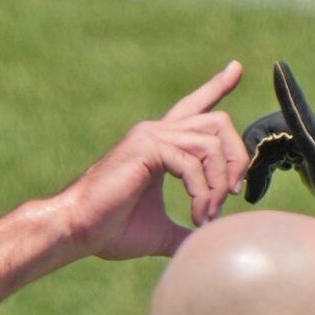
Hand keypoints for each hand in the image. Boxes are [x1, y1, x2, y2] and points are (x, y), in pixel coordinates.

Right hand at [57, 61, 248, 260]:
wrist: (77, 230)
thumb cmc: (110, 230)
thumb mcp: (161, 230)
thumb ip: (186, 230)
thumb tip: (206, 245)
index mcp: (159, 144)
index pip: (193, 107)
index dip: (216, 87)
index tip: (236, 68)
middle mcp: (156, 132)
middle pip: (217, 123)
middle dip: (236, 158)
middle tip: (234, 195)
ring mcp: (150, 137)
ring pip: (210, 143)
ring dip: (219, 184)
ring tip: (208, 216)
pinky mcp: (146, 148)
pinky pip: (191, 163)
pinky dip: (202, 193)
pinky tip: (197, 216)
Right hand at [240, 62, 314, 288]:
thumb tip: (290, 244)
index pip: (303, 121)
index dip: (290, 94)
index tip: (279, 68)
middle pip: (281, 129)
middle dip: (255, 143)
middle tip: (243, 182)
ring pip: (281, 143)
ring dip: (259, 157)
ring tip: (249, 192)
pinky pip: (286, 156)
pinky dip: (268, 165)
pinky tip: (259, 187)